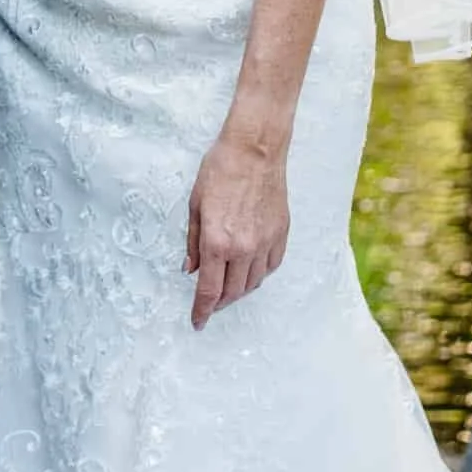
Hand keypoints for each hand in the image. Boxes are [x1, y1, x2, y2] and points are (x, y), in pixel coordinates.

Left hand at [185, 132, 289, 330]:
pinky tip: (249, 270)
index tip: (197, 321)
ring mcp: (265, 243)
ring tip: (228, 288)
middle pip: (232, 292)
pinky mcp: (281, 235)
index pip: (209, 290)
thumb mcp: (195, 205)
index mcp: (217, 242)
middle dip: (219, 303)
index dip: (202, 310)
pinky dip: (258, 274)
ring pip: (253, 283)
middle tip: (210, 304)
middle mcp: (243, 249)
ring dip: (238, 291)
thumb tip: (190, 268)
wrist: (255, 150)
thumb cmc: (220, 170)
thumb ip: (193, 241)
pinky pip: (270, 267)